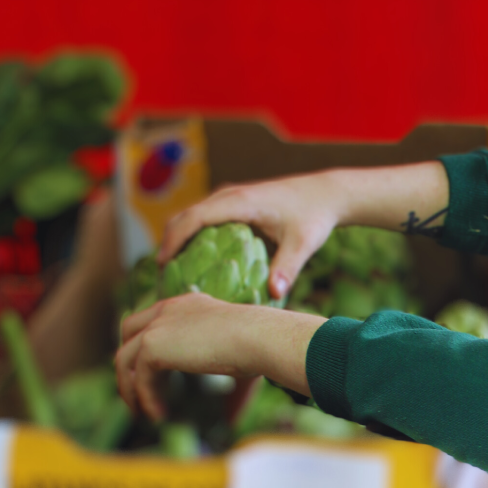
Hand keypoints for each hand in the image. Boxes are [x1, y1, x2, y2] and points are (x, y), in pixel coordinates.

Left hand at [116, 294, 322, 420]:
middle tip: (137, 392)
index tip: (153, 375)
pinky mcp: (152, 346)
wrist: (259, 338)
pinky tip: (159, 416)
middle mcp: (167, 311)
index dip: (147, 347)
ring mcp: (156, 327)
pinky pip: (138, 378)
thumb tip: (232, 420)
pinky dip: (146, 399)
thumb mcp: (237, 363)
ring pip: (124, 358)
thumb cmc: (260, 348)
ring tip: (141, 413)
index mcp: (186, 305)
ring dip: (129, 388)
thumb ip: (226, 386)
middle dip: (128, 362)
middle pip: (128, 334)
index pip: (153, 321)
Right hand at [158, 161, 449, 301]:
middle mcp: (229, 196)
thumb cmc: (314, 218)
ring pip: (192, 216)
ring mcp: (230, 197)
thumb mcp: (303, 245)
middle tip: (163, 278)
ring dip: (178, 240)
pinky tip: (195, 264)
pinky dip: (193, 237)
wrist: (325, 194)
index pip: (193, 219)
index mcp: (238, 203)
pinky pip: (204, 219)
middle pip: (184, 217)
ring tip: (173, 274)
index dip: (174, 241)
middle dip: (169, 244)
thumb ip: (287, 268)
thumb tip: (274, 293)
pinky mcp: (235, 204)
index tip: (162, 266)